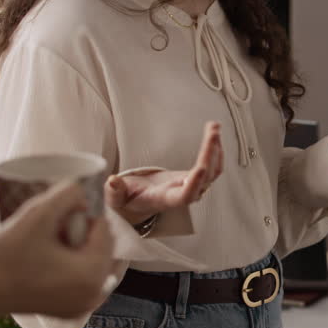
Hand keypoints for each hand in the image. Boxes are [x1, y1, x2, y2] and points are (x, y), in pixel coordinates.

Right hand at [0, 182, 114, 318]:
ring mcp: (85, 305)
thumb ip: (66, 195)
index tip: (62, 210)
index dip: (86, 214)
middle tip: (55, 226)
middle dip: (84, 232)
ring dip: (80, 247)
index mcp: (92, 274)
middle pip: (103, 247)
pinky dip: (76, 265)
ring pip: (95, 262)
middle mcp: (95, 294)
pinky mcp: (73, 310)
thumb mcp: (37, 216)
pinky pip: (85, 279)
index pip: (105, 230)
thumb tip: (85, 189)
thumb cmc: (3, 256)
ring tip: (51, 241)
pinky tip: (52, 257)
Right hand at [105, 122, 223, 224]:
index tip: (201, 168)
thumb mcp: (116, 198)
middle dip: (210, 154)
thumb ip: (114, 191)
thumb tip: (112, 180)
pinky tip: (213, 135)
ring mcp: (192, 186)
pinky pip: (212, 166)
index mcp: (165, 200)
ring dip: (216, 148)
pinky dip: (215, 150)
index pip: (185, 195)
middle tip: (213, 131)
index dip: (194, 184)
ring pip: (212, 170)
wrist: (139, 201)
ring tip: (215, 126)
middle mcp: (183, 194)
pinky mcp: (195, 177)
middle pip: (205, 178)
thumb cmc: (128, 199)